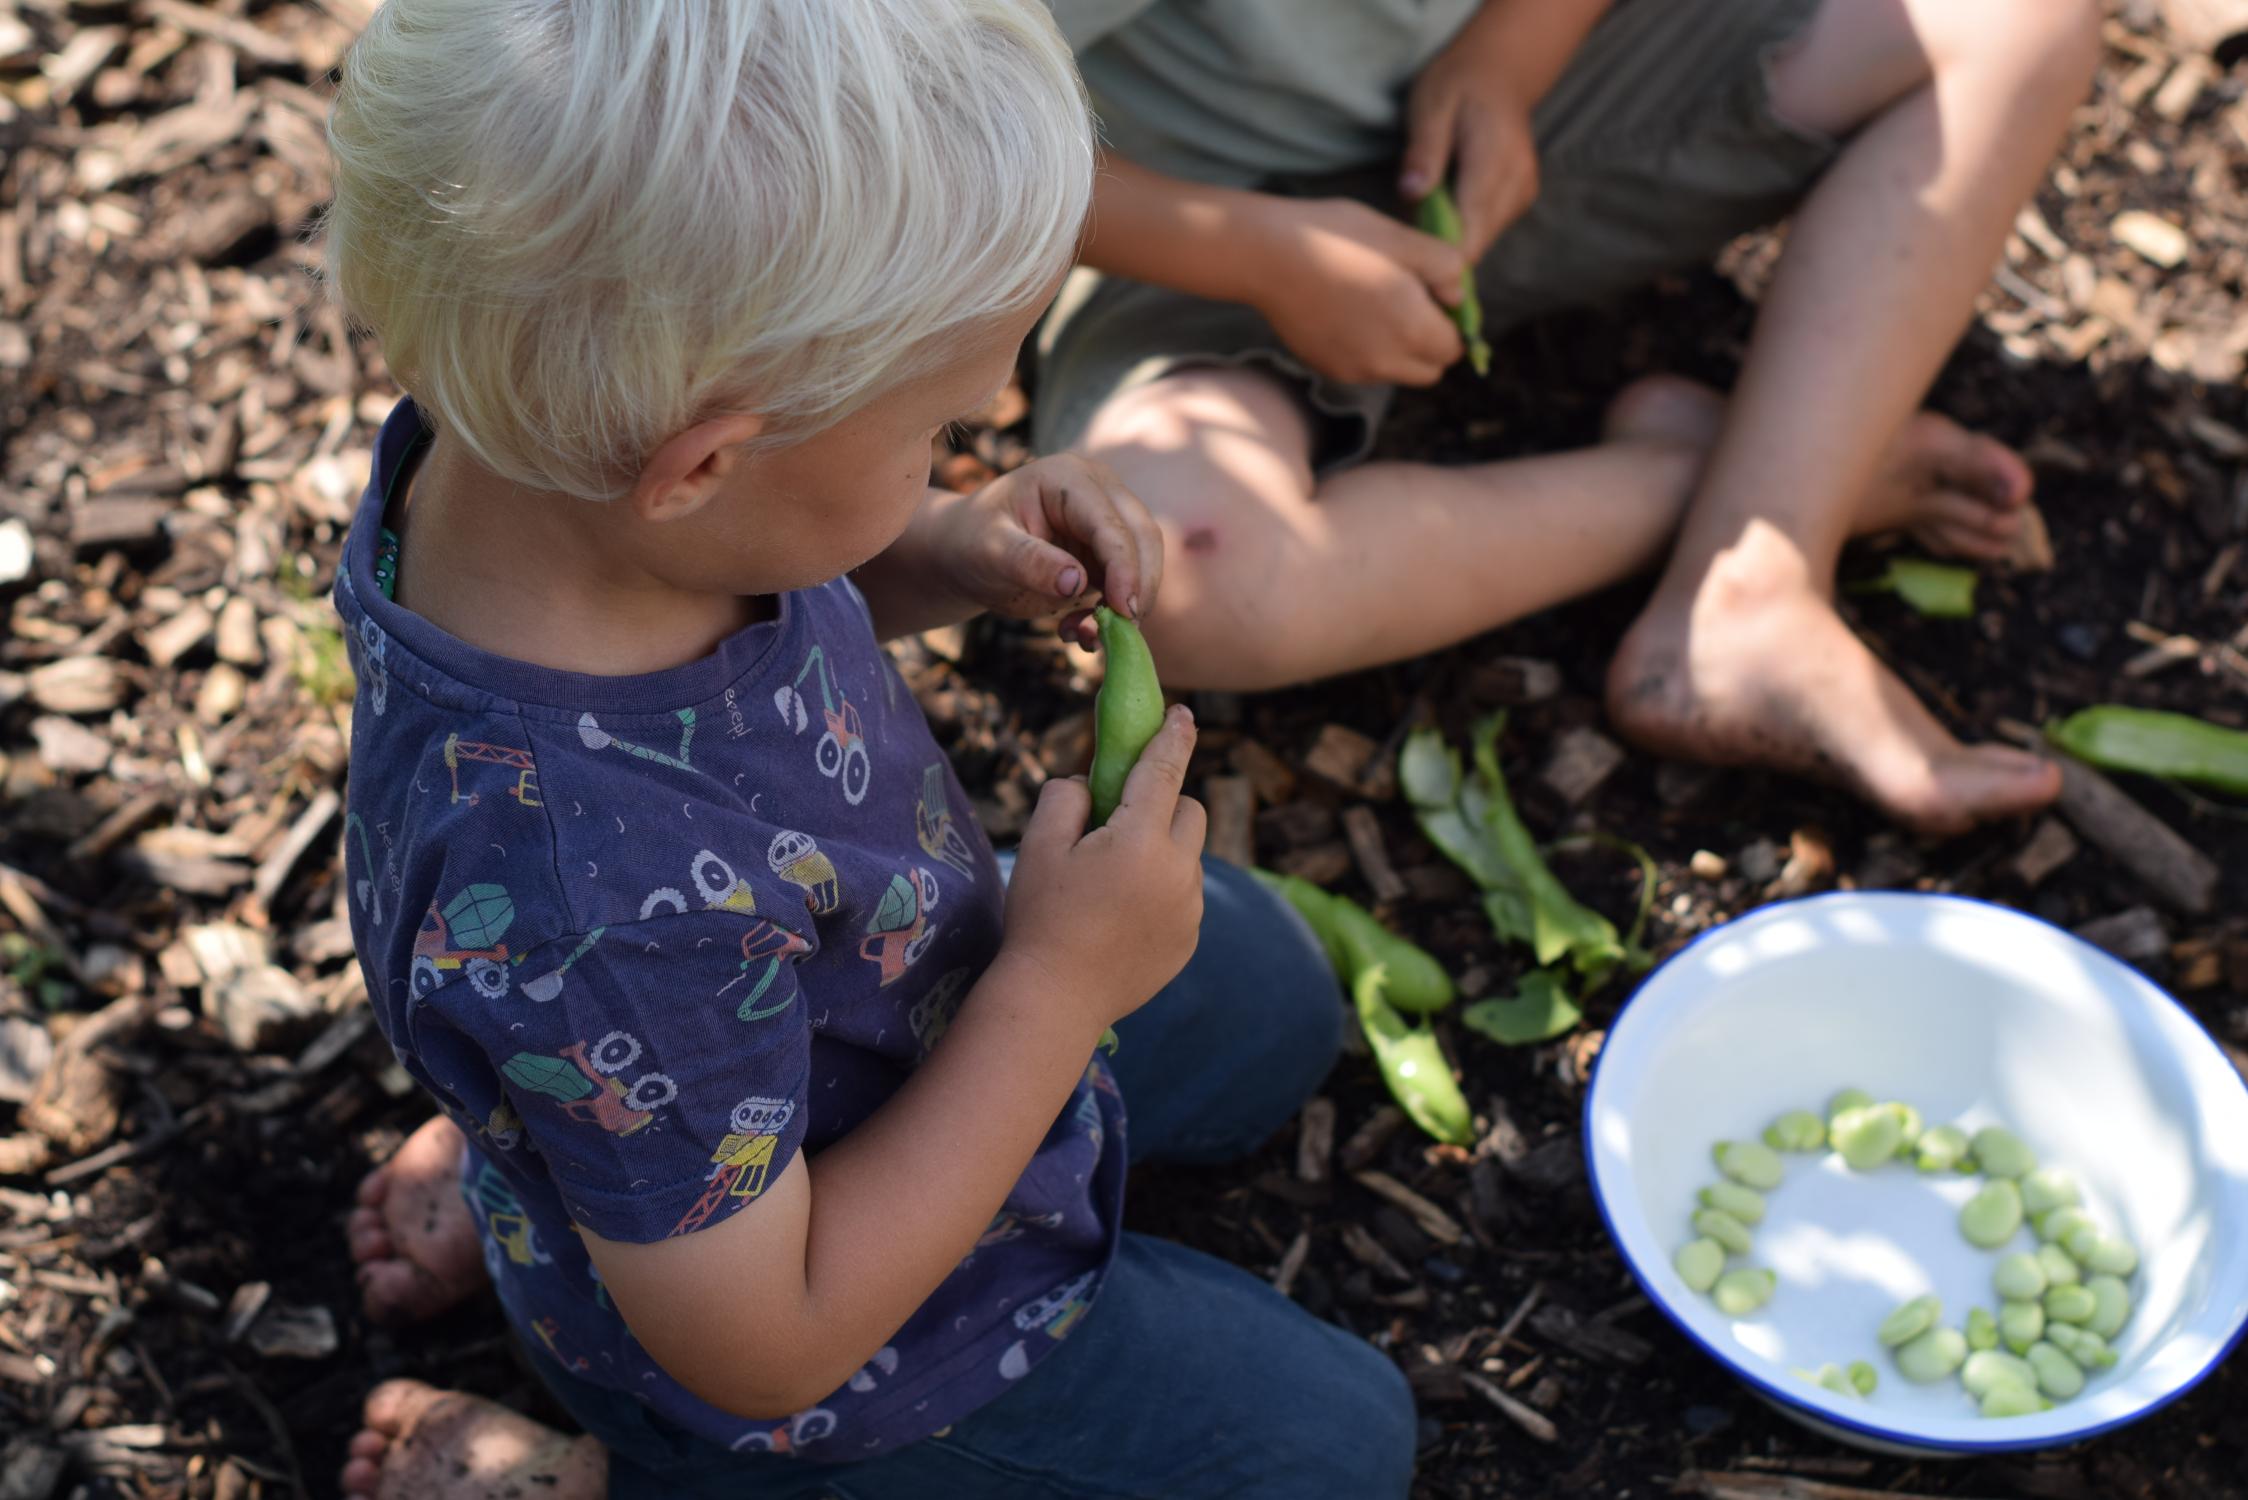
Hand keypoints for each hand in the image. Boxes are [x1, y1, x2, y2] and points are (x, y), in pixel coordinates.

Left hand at [932, 454, 1164, 646]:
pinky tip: (1076, 631)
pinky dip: (1111, 615)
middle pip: (1144, 537)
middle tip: (1121, 633)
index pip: (1111, 522)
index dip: (1124, 566)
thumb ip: (1029, 562)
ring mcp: (1108, 520)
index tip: (1123, 610)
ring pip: (1143, 564)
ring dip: (1125, 607)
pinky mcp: (1108, 553)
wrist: (964, 554)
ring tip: (1081, 636)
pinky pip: (1126, 586)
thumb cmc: (971, 543)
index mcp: (1069, 478)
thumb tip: (1075, 581)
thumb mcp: (990, 551)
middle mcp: (1099, 491)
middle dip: (1138, 587)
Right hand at [997, 706, 1205, 1031]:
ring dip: (1162, 852)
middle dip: (1163, 804)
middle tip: (1120, 823)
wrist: (1055, 998)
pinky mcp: (1190, 940)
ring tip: (1113, 883)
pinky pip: (1185, 896)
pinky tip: (1121, 916)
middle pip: (1190, 811)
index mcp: (1141, 840)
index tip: (1184, 714)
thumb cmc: (1041, 917)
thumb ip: (1066, 797)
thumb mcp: (1040, 845)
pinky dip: (1163, 891)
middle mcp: (1179, 872)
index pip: (1165, 771)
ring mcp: (1190, 909)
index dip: (1175, 736)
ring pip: (1188, 857)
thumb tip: (1089, 784)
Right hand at [1245, 197, 1466, 387]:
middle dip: (1429, 343)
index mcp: (1412, 328)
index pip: (1454, 347)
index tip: (1434, 295)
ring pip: (1396, 372)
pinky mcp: (1327, 367)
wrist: (1266, 255)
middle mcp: (1385, 361)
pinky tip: (1346, 312)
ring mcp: (1353, 369)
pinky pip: (1363, 369)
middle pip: (1429, 370)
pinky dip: (1367, 350)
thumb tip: (1457, 296)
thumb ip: (1446, 268)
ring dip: (1398, 349)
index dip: (1451, 322)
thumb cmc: (1338, 236)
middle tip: (1410, 302)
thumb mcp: (1403, 238)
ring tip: (1374, 304)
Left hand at [1400, 31, 1539, 261]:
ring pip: (1480, 243)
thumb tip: (1412, 193)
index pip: (1468, 237)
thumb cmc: (1457, 85)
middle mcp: (1516, 186)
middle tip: (1400, 244)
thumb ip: (1423, 152)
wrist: (1499, 70)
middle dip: (1437, 253)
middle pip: (1474, 247)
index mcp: (1494, 165)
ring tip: (1419, 218)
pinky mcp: (1519, 200)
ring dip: (1448, 240)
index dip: (1436, 260)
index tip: (1404, 266)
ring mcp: (1522, 195)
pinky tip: (1440, 209)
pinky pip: (1485, 230)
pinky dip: (1461, 229)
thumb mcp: (1430, 106)